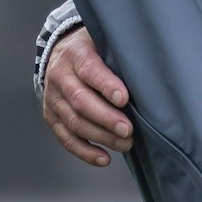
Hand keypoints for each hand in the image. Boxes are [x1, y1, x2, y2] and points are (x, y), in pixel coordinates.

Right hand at [41, 27, 133, 166]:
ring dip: (100, 137)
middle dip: (106, 118)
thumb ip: (120, 57)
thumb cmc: (94, 50)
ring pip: (74, 122)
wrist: (61, 54)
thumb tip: (149, 78)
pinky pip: (66, 138)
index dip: (106, 85)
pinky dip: (85, 151)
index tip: (124, 99)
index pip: (89, 70)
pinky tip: (104, 158)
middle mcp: (60, 77)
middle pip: (80, 101)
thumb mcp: (104, 43)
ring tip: (125, 144)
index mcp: (75, 54)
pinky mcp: (52, 117)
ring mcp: (53, 99)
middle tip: (128, 130)